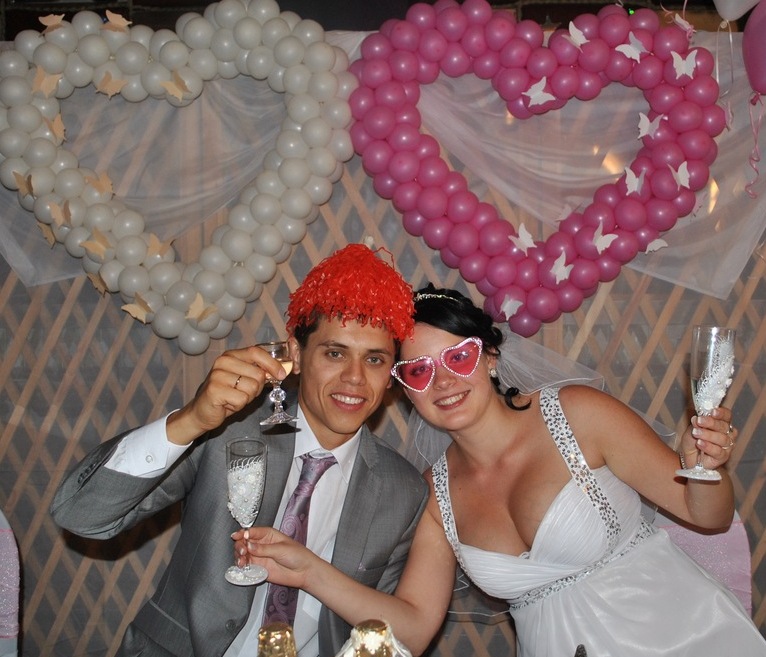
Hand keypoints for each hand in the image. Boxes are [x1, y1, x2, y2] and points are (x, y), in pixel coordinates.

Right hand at [167, 346, 288, 444]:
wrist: (202, 411)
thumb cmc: (226, 395)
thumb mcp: (244, 379)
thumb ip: (259, 373)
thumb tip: (282, 370)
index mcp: (231, 355)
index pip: (256, 352)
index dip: (272, 363)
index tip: (282, 374)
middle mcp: (223, 362)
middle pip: (258, 374)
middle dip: (256, 388)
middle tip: (242, 392)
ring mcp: (217, 375)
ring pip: (252, 387)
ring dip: (247, 398)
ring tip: (234, 397)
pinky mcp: (215, 390)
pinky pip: (242, 399)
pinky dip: (238, 406)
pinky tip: (228, 404)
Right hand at [231, 526, 318, 588]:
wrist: (304, 572)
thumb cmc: (297, 555)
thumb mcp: (281, 549)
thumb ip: (264, 549)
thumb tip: (248, 545)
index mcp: (267, 534)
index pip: (251, 531)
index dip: (243, 533)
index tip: (237, 537)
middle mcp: (261, 544)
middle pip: (244, 542)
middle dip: (240, 545)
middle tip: (243, 551)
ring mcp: (259, 556)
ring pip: (243, 554)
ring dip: (239, 556)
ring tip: (242, 561)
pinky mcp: (259, 568)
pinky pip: (246, 566)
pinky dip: (241, 566)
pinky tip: (242, 567)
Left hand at [680, 406, 736, 471]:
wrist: (688, 456)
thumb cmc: (693, 440)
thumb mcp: (691, 429)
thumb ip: (695, 424)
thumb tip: (696, 419)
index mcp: (722, 423)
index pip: (726, 415)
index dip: (721, 413)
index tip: (712, 411)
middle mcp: (728, 434)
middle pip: (723, 426)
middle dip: (710, 423)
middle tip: (699, 421)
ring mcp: (727, 446)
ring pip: (722, 439)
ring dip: (707, 435)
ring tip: (696, 433)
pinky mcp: (723, 457)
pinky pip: (718, 451)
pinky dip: (708, 446)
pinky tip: (700, 443)